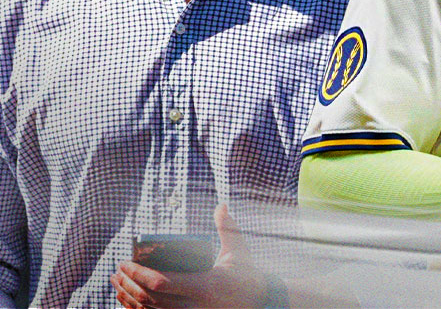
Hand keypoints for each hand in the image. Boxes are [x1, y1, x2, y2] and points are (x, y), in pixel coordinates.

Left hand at [111, 204, 271, 308]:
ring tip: (117, 282)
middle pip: (150, 298)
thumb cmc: (248, 275)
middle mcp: (195, 306)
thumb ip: (227, 227)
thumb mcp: (239, 251)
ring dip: (128, 297)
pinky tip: (127, 299)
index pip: (162, 282)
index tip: (125, 262)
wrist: (260, 303)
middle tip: (118, 270)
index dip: (138, 274)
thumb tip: (221, 205)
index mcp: (207, 285)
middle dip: (128, 284)